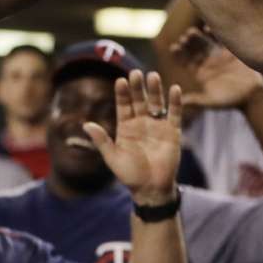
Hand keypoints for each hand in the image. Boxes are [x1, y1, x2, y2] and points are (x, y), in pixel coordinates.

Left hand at [83, 70, 181, 205]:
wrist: (151, 189)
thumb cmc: (130, 175)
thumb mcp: (112, 158)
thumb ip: (101, 141)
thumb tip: (86, 125)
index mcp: (126, 127)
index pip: (123, 105)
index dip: (122, 93)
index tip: (120, 80)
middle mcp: (141, 122)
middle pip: (139, 100)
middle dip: (137, 87)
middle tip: (136, 72)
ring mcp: (157, 126)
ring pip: (156, 103)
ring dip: (155, 90)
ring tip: (153, 76)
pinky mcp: (172, 132)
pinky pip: (174, 114)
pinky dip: (175, 102)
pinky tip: (175, 89)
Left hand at [171, 28, 262, 109]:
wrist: (252, 96)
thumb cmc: (230, 101)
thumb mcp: (211, 101)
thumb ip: (196, 100)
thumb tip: (180, 102)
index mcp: (200, 73)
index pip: (185, 61)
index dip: (179, 54)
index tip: (174, 47)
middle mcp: (207, 62)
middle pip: (194, 49)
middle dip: (188, 42)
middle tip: (184, 37)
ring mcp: (218, 56)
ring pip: (205, 42)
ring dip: (198, 36)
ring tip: (191, 32)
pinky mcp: (230, 51)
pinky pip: (220, 39)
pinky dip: (214, 34)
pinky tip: (208, 29)